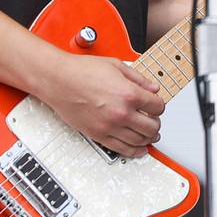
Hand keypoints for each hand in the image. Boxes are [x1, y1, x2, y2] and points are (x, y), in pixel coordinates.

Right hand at [34, 53, 164, 158]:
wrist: (58, 80)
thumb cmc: (81, 71)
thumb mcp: (115, 65)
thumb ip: (138, 78)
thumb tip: (152, 88)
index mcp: (128, 93)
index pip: (157, 106)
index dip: (159, 105)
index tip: (155, 105)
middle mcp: (121, 112)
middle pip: (152, 127)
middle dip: (156, 123)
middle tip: (153, 120)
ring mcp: (110, 126)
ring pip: (140, 141)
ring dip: (148, 138)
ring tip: (149, 134)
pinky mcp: (99, 135)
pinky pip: (123, 149)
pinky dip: (135, 151)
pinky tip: (140, 148)